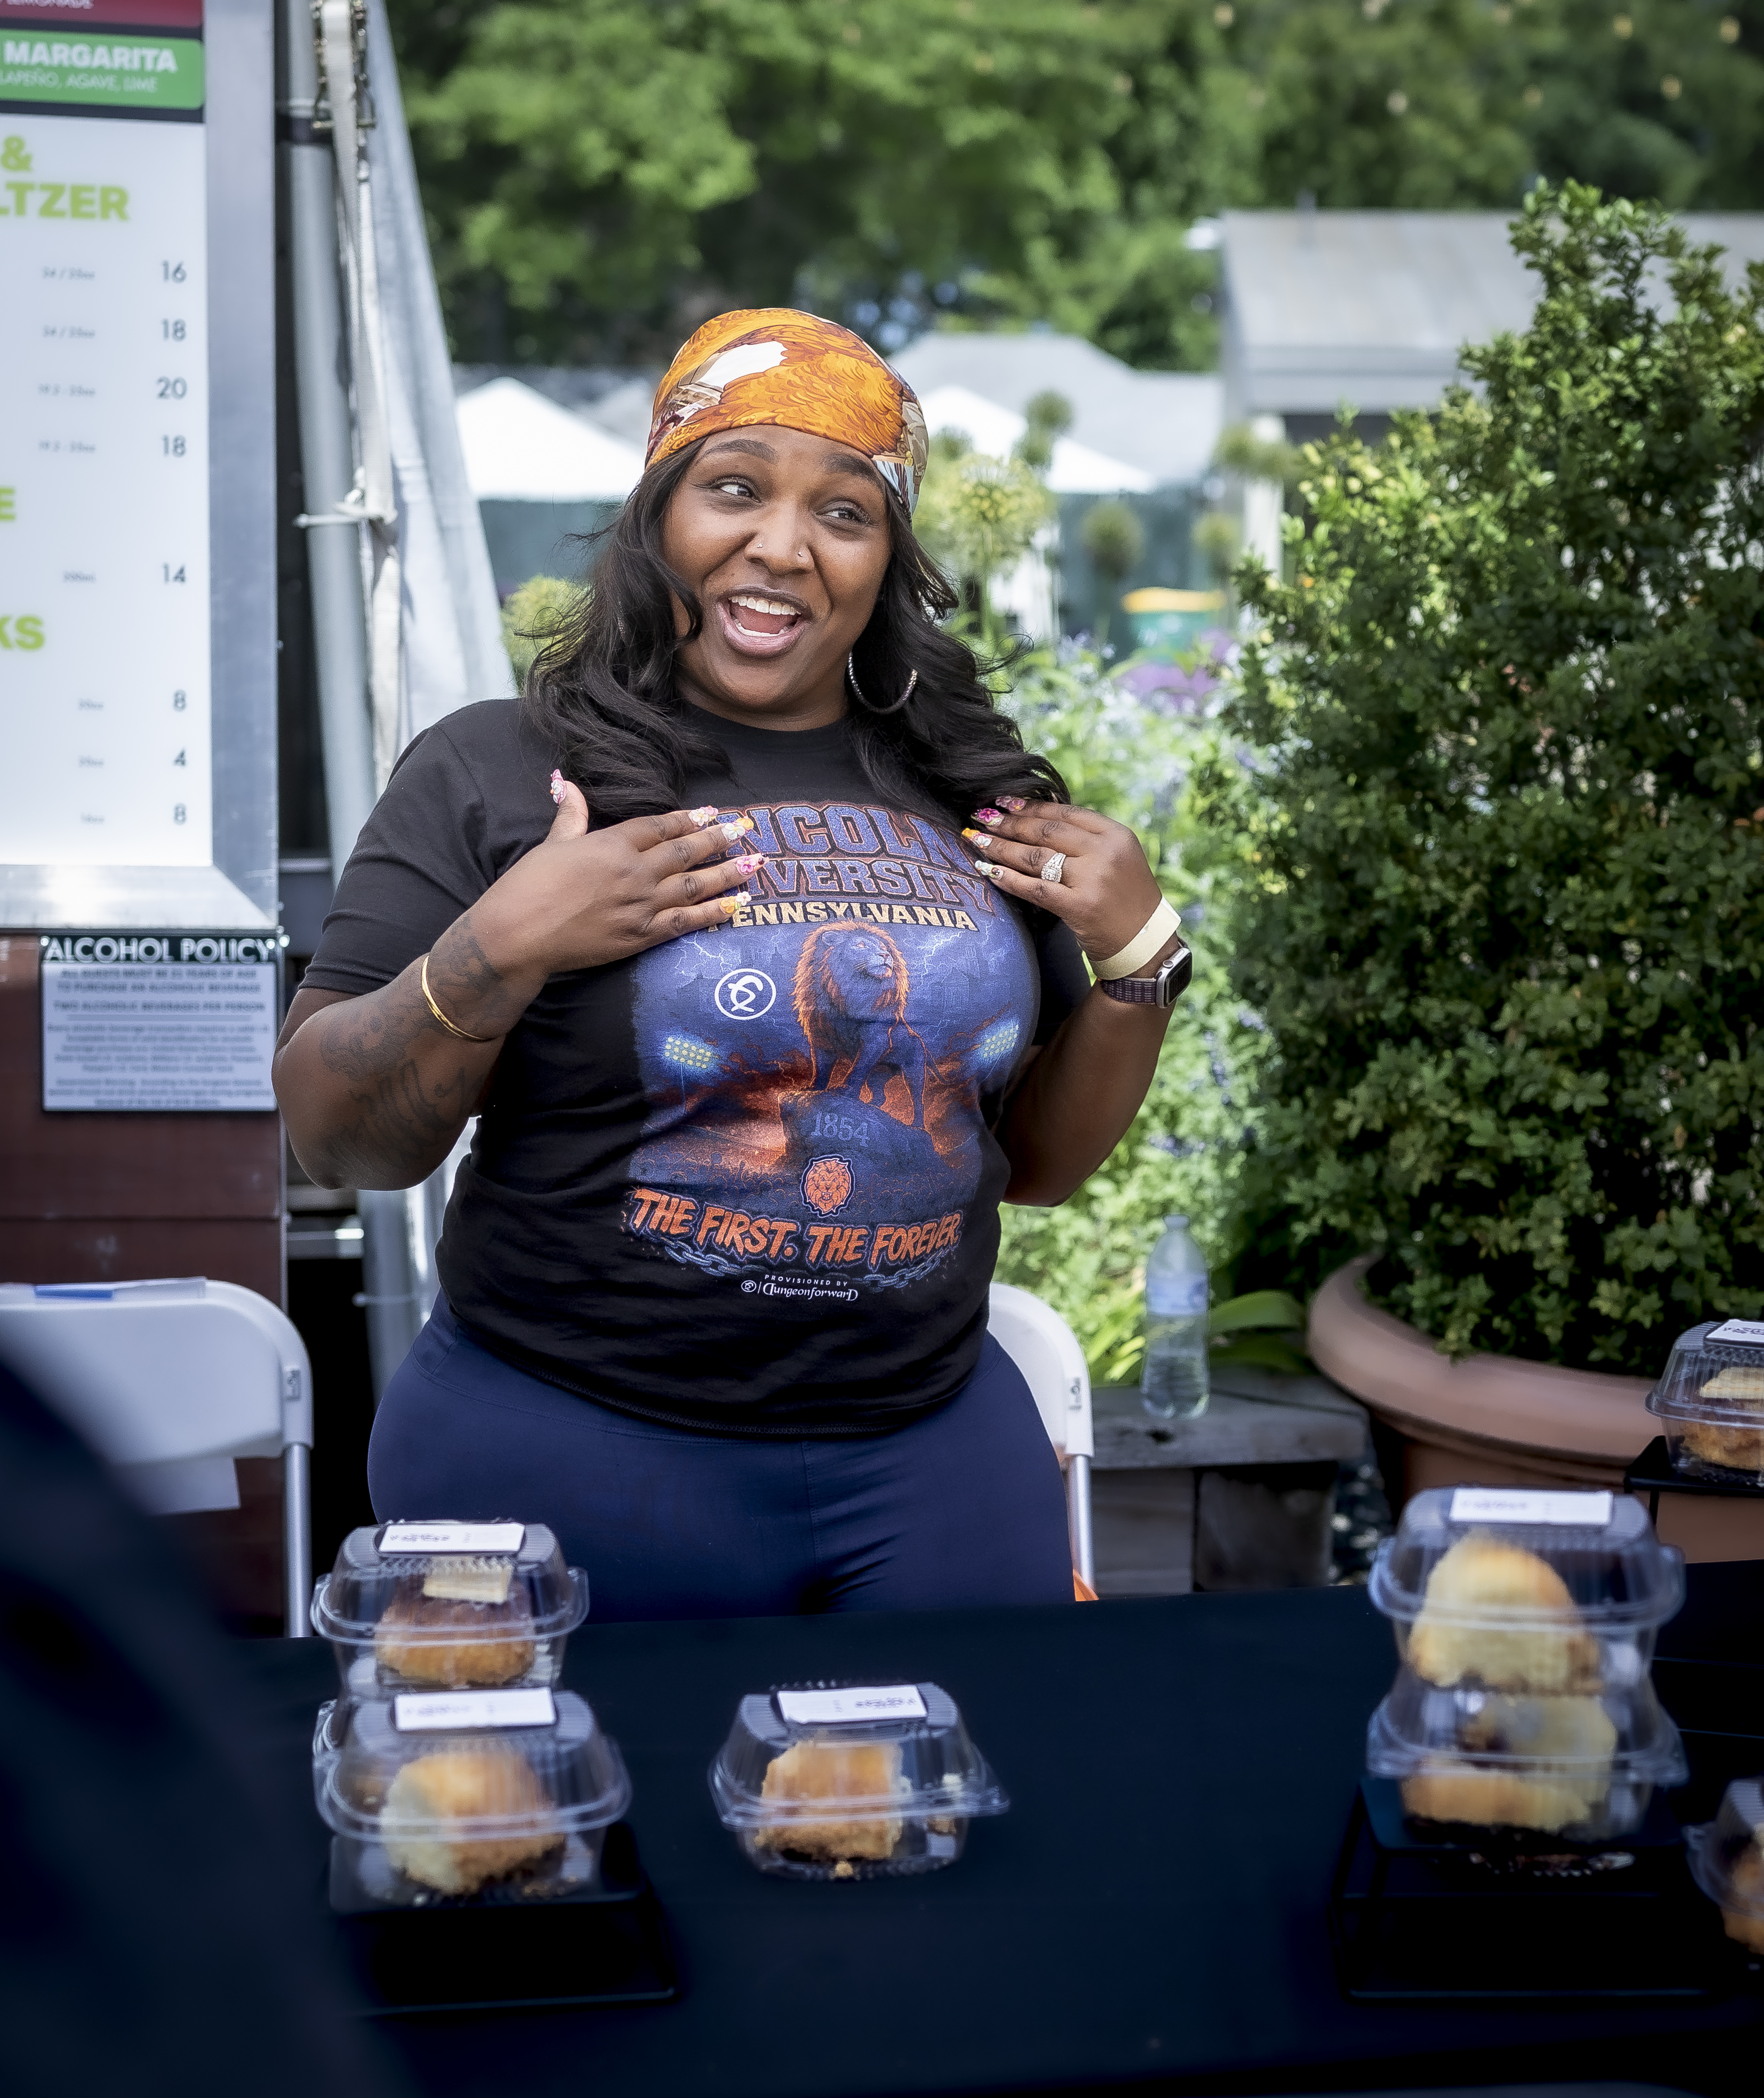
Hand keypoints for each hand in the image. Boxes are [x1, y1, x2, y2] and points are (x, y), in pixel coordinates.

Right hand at [463, 776, 763, 990]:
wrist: (517, 935)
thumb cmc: (527, 887)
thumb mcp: (552, 844)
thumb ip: (570, 815)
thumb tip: (567, 782)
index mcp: (612, 844)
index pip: (660, 826)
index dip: (688, 819)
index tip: (712, 812)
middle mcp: (633, 871)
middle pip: (685, 851)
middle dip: (719, 839)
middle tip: (747, 828)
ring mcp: (640, 905)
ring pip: (694, 885)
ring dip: (728, 873)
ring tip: (756, 863)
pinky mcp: (640, 936)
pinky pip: (686, 922)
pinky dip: (714, 913)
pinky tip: (738, 905)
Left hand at [961, 798, 1167, 967]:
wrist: (1146, 943)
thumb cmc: (1125, 900)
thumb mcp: (1117, 858)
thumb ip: (1086, 838)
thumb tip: (1039, 817)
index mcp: (1116, 835)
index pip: (1065, 813)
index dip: (1030, 806)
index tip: (1003, 801)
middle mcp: (1106, 853)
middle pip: (1047, 832)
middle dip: (1009, 823)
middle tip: (981, 817)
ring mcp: (1093, 880)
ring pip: (1036, 857)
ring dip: (1001, 847)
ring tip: (975, 840)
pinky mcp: (1080, 907)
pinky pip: (1035, 889)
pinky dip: (1008, 878)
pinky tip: (988, 870)